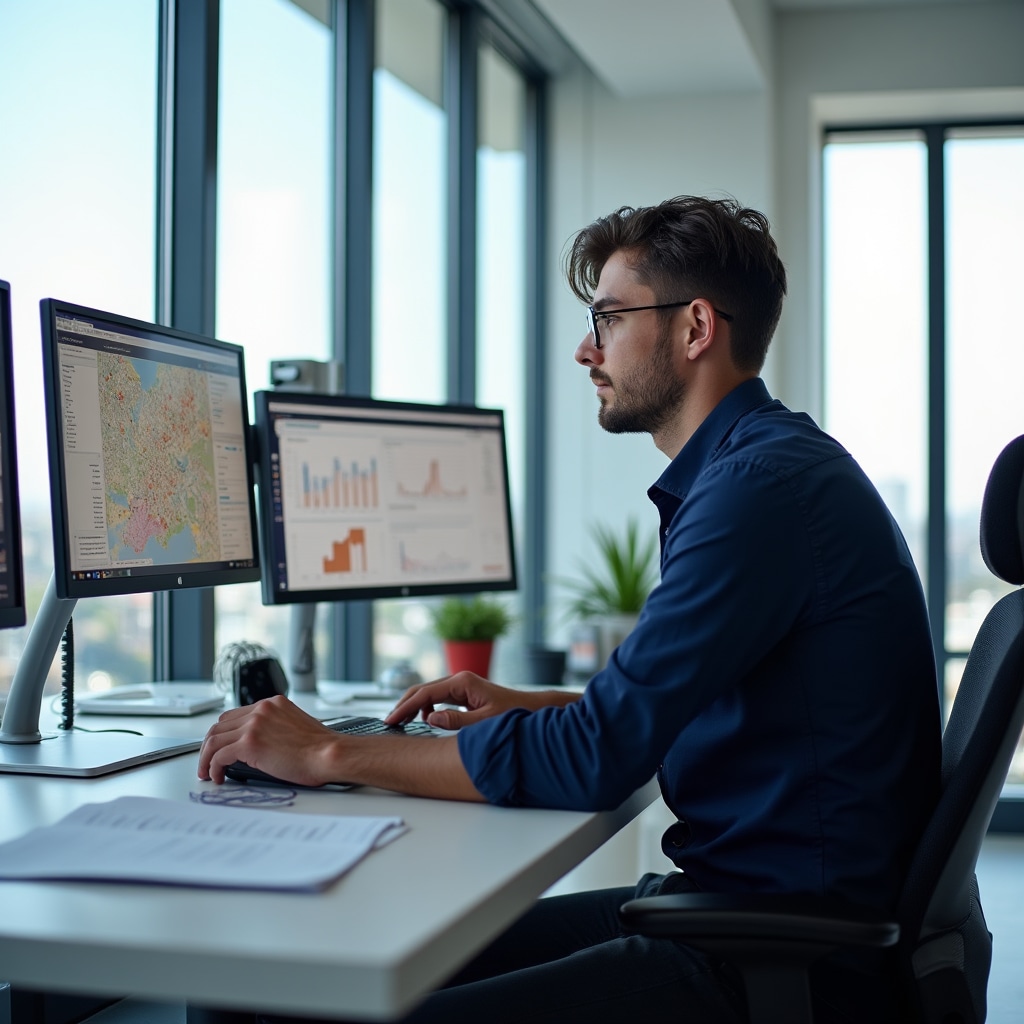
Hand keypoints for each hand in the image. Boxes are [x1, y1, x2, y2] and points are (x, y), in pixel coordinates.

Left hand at [198, 695, 342, 785]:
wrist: (328, 754)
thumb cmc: (320, 748)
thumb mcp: (296, 726)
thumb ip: (276, 727)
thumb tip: (262, 745)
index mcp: (272, 704)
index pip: (235, 715)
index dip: (223, 733)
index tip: (220, 747)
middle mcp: (261, 710)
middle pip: (220, 724)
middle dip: (209, 745)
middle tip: (207, 762)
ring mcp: (254, 725)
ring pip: (214, 739)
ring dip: (206, 757)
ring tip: (207, 772)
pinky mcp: (249, 743)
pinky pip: (219, 755)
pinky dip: (212, 767)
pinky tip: (217, 777)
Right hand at [385, 672, 539, 730]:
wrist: (530, 708)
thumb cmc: (512, 713)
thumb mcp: (484, 721)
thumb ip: (457, 721)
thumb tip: (431, 719)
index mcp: (462, 682)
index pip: (425, 694)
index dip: (406, 708)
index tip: (391, 720)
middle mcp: (459, 680)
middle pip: (422, 690)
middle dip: (404, 705)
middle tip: (389, 722)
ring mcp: (460, 685)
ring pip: (428, 694)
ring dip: (413, 706)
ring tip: (401, 722)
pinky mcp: (462, 693)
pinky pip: (437, 698)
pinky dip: (426, 708)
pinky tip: (424, 720)